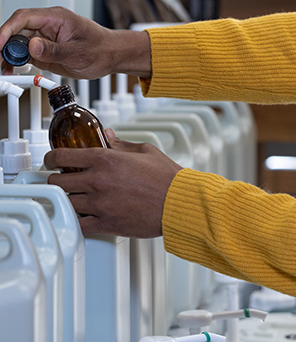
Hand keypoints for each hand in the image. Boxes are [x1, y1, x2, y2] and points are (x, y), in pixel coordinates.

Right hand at [0, 7, 150, 78]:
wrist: (112, 56)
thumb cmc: (102, 49)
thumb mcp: (78, 53)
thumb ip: (53, 51)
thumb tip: (32, 46)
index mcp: (56, 18)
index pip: (23, 17)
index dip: (7, 30)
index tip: (0, 44)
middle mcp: (48, 25)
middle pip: (17, 30)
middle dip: (5, 45)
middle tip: (0, 61)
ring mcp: (45, 37)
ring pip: (18, 42)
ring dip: (9, 55)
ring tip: (4, 68)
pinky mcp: (45, 50)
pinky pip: (26, 53)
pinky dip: (17, 61)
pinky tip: (12, 69)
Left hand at [45, 130, 182, 236]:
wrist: (179, 202)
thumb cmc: (167, 177)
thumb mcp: (145, 150)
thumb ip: (121, 143)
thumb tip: (108, 136)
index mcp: (106, 159)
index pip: (63, 156)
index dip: (51, 157)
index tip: (51, 160)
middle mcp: (99, 181)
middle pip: (57, 181)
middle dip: (55, 179)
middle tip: (60, 179)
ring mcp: (100, 204)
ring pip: (64, 203)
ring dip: (64, 199)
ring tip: (71, 196)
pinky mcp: (106, 224)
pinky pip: (78, 224)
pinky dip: (75, 219)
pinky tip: (79, 214)